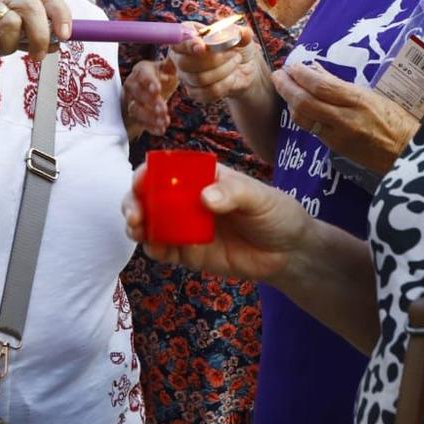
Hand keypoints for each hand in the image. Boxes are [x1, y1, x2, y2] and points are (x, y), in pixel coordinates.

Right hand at [122, 165, 316, 284]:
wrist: (290, 253)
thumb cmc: (277, 213)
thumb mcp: (260, 197)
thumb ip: (234, 193)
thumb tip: (204, 197)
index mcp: (202, 177)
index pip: (167, 169)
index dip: (147, 174)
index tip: (139, 183)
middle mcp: (188, 200)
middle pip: (150, 197)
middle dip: (134, 202)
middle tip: (134, 214)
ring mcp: (187, 227)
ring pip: (151, 224)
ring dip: (137, 226)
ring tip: (137, 230)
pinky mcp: (190, 254)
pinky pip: (165, 250)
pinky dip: (154, 248)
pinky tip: (155, 248)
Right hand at [124, 58, 177, 136]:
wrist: (151, 91)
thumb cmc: (161, 76)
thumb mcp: (168, 68)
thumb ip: (173, 63)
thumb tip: (184, 54)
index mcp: (142, 70)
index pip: (143, 74)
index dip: (149, 82)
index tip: (157, 90)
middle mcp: (132, 84)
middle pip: (138, 93)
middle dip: (151, 102)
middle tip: (163, 109)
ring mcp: (130, 100)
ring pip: (136, 109)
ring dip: (150, 116)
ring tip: (164, 121)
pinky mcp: (133, 115)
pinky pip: (139, 122)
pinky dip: (150, 127)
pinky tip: (161, 130)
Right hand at [167, 24, 261, 104]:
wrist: (244, 68)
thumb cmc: (236, 47)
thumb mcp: (241, 37)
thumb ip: (242, 34)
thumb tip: (244, 33)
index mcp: (187, 35)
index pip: (177, 41)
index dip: (187, 44)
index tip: (201, 46)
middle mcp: (181, 56)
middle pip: (185, 63)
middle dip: (214, 59)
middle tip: (233, 53)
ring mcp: (186, 76)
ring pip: (199, 78)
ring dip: (224, 70)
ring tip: (235, 61)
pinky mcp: (195, 92)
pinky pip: (208, 92)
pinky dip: (225, 84)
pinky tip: (231, 77)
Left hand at [275, 62, 420, 174]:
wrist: (407, 152)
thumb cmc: (397, 119)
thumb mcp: (373, 96)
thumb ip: (343, 85)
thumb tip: (316, 71)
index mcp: (359, 101)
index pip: (321, 86)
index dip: (302, 75)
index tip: (293, 65)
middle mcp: (346, 119)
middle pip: (306, 102)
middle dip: (287, 87)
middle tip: (279, 75)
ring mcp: (339, 136)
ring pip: (303, 119)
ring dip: (290, 102)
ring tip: (286, 88)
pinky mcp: (335, 148)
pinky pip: (311, 130)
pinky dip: (301, 116)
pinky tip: (298, 107)